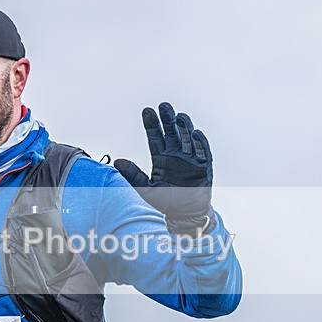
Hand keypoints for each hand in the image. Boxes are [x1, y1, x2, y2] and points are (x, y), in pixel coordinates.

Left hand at [114, 102, 213, 234]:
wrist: (185, 215)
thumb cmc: (165, 202)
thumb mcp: (145, 189)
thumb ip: (132, 175)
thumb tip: (117, 162)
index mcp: (161, 158)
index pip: (155, 137)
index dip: (152, 124)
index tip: (147, 111)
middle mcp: (176, 155)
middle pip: (172, 132)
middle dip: (168, 119)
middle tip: (163, 106)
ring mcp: (190, 159)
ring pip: (187, 138)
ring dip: (184, 127)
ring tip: (179, 116)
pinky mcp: (203, 166)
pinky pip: (202, 151)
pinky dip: (199, 142)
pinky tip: (194, 133)